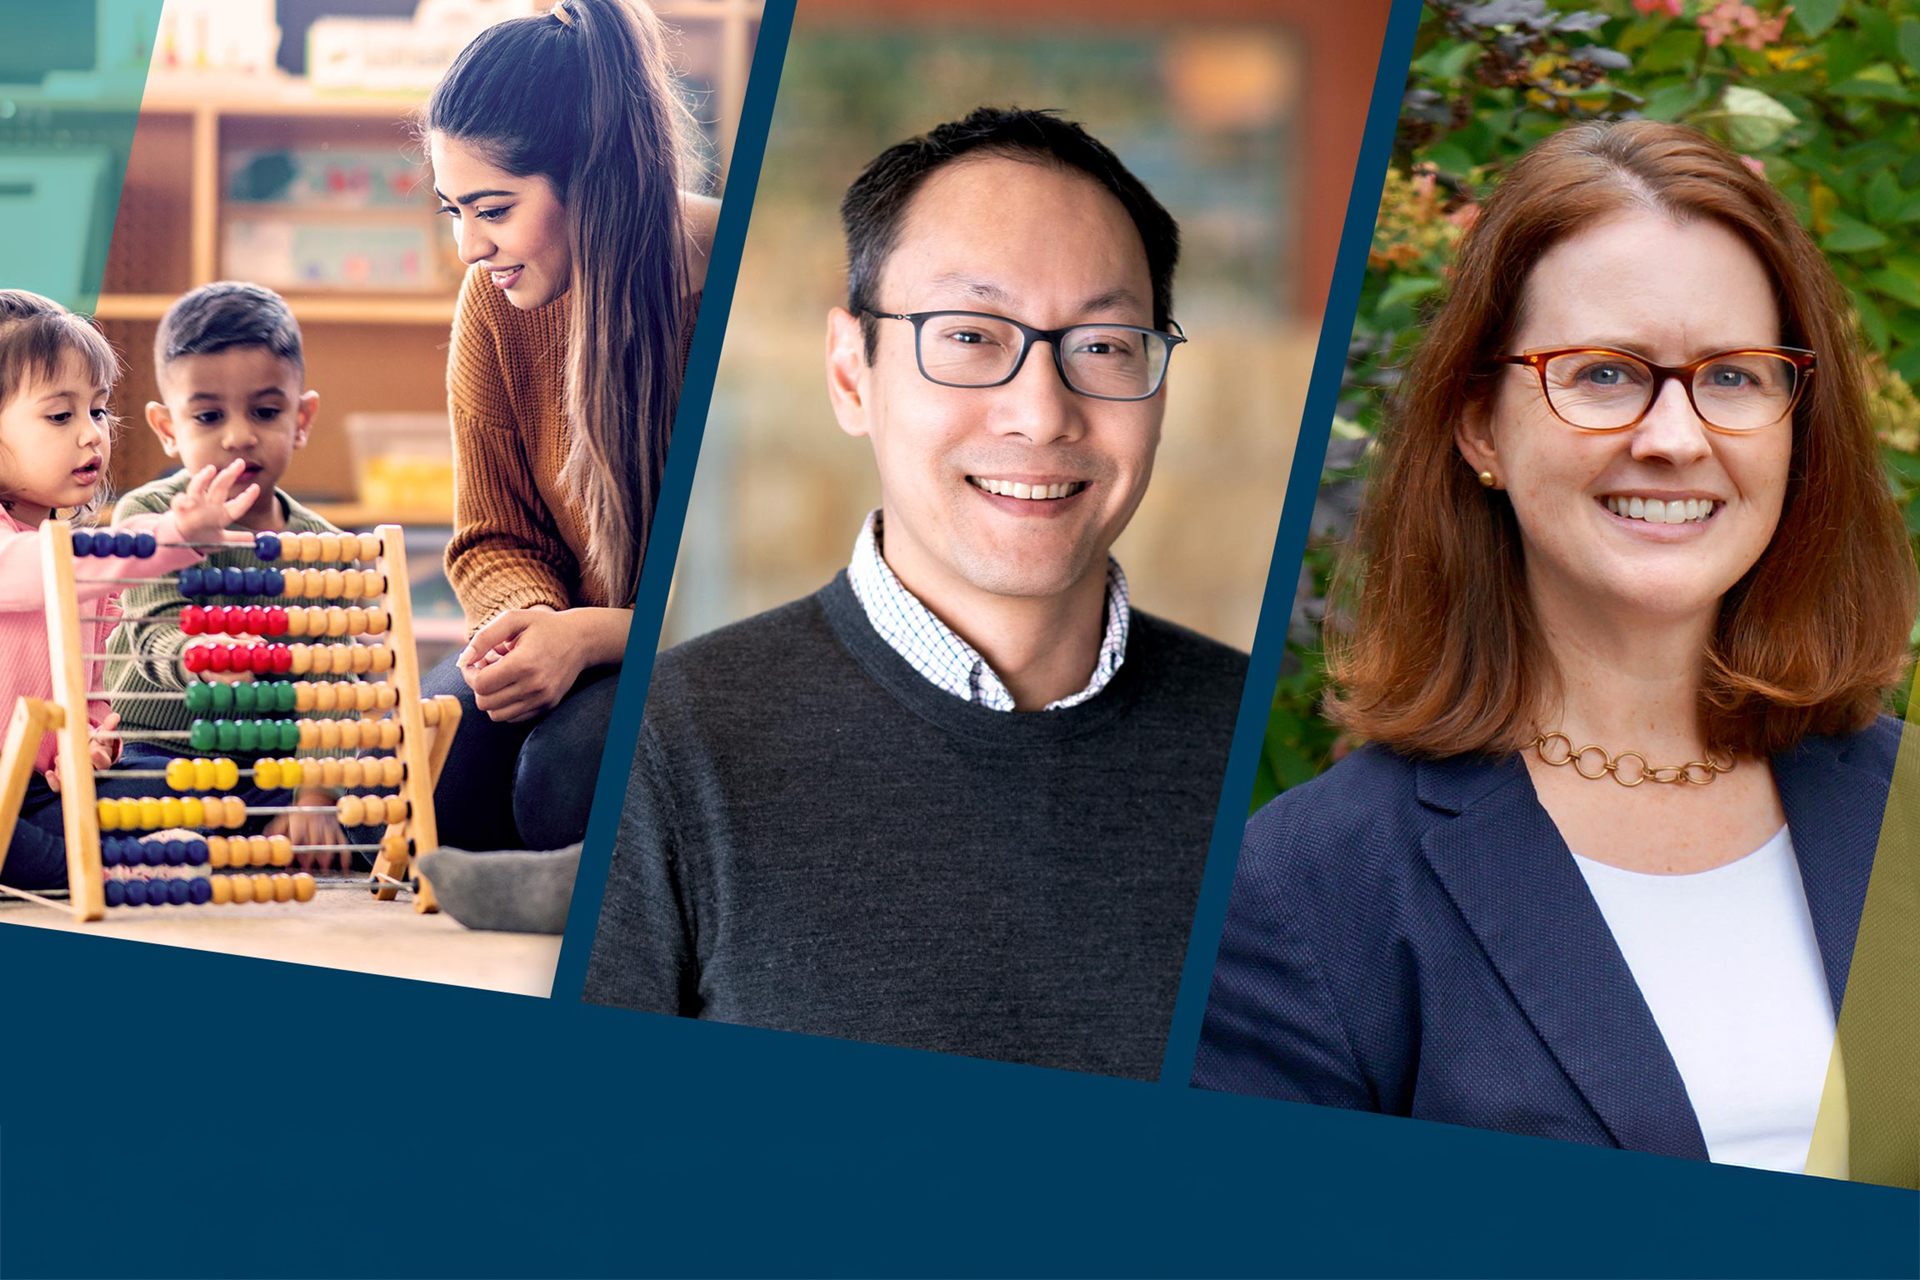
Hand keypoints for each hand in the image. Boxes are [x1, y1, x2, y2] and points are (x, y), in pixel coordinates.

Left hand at [46, 712, 118, 790]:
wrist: (83, 751)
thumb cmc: (95, 743)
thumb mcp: (102, 735)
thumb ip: (108, 727)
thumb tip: (115, 716)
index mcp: (103, 760)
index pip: (104, 763)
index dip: (100, 759)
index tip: (94, 752)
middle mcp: (91, 771)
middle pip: (89, 774)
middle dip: (83, 767)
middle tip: (72, 759)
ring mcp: (78, 777)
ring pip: (74, 780)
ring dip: (66, 772)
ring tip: (59, 759)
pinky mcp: (65, 780)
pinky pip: (60, 787)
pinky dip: (55, 782)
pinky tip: (49, 773)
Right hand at [167, 460, 260, 545]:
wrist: (183, 540)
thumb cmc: (204, 537)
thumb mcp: (222, 541)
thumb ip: (236, 538)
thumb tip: (253, 539)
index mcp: (222, 514)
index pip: (237, 505)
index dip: (247, 497)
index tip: (256, 487)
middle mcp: (209, 505)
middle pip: (220, 487)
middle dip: (230, 474)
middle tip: (240, 463)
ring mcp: (194, 505)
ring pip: (198, 488)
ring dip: (203, 478)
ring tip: (210, 469)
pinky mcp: (180, 509)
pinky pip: (179, 502)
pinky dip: (182, 500)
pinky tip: (188, 501)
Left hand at [265, 787, 350, 871]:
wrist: (317, 797)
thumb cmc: (297, 813)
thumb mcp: (284, 817)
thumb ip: (274, 831)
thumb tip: (266, 846)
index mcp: (300, 820)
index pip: (298, 836)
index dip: (295, 850)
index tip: (291, 863)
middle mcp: (316, 823)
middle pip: (315, 842)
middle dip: (310, 857)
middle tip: (306, 870)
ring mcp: (329, 827)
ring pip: (331, 843)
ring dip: (327, 857)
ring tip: (323, 870)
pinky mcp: (339, 830)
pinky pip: (344, 844)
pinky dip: (345, 857)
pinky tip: (344, 869)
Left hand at [457, 607, 589, 722]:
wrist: (581, 640)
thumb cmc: (543, 627)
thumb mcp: (513, 620)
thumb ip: (484, 638)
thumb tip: (463, 660)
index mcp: (524, 663)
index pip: (480, 684)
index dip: (470, 673)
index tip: (476, 660)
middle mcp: (534, 686)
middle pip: (485, 702)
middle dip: (478, 685)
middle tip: (487, 666)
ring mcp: (542, 699)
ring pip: (497, 714)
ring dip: (491, 696)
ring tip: (500, 676)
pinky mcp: (546, 706)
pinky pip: (513, 717)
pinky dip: (505, 704)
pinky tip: (512, 684)